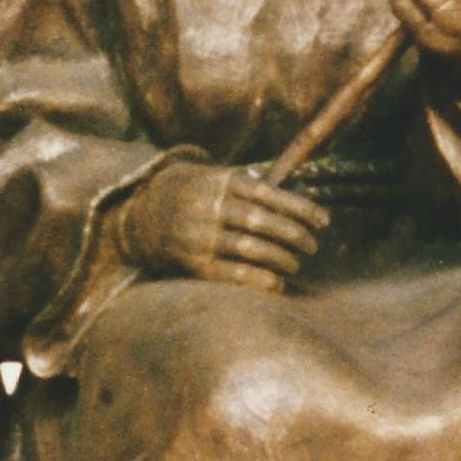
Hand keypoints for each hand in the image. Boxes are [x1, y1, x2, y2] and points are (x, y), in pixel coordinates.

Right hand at [120, 163, 327, 292]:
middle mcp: (209, 207)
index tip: (324, 221)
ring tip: (296, 264)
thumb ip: (246, 185)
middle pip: (263, 222)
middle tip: (313, 246)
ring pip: (251, 249)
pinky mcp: (193, 263)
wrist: (136, 217)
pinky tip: (277, 283)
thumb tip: (291, 195)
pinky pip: (234, 274)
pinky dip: (260, 280)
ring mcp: (200, 236)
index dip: (301, 208)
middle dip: (295, 235)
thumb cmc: (186, 195)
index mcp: (219, 182)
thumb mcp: (211, 177)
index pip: (269, 194)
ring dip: (281, 259)